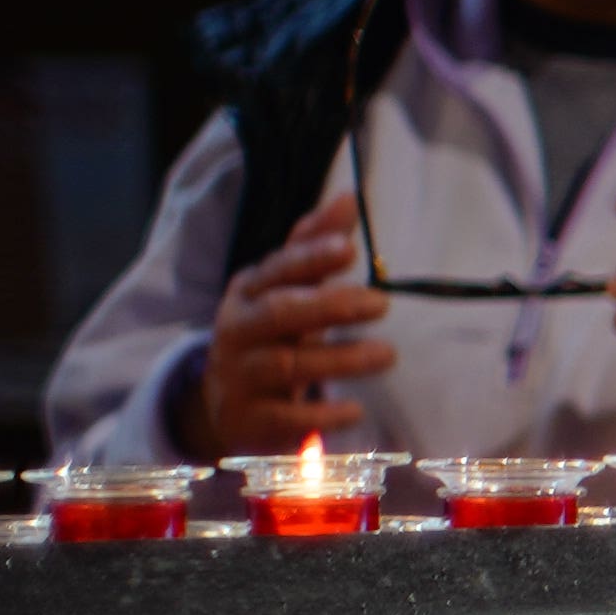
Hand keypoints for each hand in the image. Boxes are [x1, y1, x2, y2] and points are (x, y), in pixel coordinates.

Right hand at [182, 188, 395, 457]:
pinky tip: (356, 411)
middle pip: (280, 313)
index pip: (278, 270)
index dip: (310, 258)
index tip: (349, 248)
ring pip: (287, 364)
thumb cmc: (271, 333)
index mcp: (249, 292)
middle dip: (329, 305)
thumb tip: (348, 196)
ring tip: (388, 354)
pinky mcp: (252, 418)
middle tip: (382, 302)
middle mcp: (240, 330)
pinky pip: (285, 417)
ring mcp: (242, 375)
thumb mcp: (286, 289)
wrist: (227, 404)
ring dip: (339, 359)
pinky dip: (320, 414)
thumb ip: (314, 246)